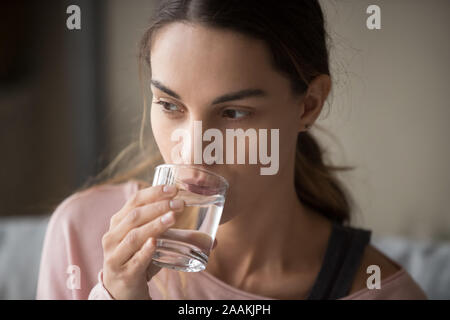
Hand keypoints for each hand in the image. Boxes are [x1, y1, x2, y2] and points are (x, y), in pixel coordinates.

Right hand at [101, 183, 184, 298]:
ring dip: (155, 225)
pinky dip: (145, 251)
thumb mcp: (154, 244)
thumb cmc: (141, 261)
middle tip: (180, 203)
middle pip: (135, 215)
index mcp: (119, 223)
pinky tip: (154, 243)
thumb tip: (213, 240)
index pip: (135, 201)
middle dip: (158, 207)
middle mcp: (112, 236)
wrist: (125, 292)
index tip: (173, 189)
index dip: (153, 192)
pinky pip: (135, 260)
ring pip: (134, 236)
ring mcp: (115, 256)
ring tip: (173, 217)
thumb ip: (177, 236)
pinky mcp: (123, 274)